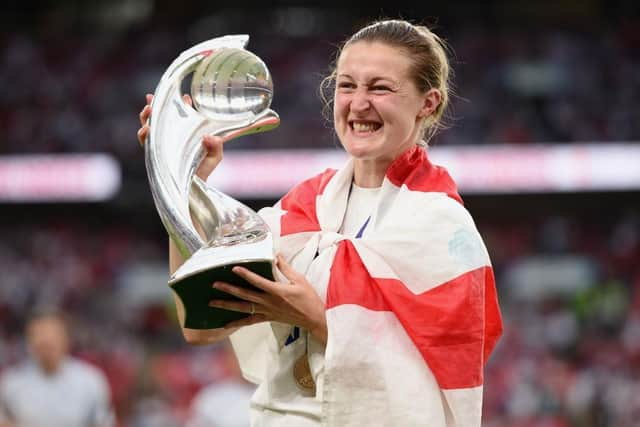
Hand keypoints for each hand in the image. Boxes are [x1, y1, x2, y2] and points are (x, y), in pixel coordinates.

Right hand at [136, 93, 223, 180]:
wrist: (194, 188)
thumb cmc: (203, 169)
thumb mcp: (214, 156)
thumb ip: (216, 146)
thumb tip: (209, 137)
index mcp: (185, 133)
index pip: (181, 115)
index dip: (182, 105)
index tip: (185, 98)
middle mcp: (171, 136)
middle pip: (161, 117)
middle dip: (156, 105)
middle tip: (154, 97)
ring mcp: (162, 144)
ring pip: (150, 126)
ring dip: (147, 116)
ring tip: (149, 109)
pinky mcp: (155, 155)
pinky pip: (145, 143)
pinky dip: (143, 135)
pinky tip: (146, 130)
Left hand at [209, 254, 327, 344]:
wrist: (314, 318)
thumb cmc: (309, 298)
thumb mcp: (299, 280)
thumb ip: (286, 268)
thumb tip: (277, 256)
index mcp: (277, 291)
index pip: (258, 281)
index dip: (246, 274)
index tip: (234, 268)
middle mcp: (269, 302)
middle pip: (245, 295)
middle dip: (229, 289)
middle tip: (215, 284)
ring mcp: (267, 311)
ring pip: (243, 308)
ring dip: (227, 305)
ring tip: (212, 302)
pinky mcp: (267, 318)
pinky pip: (249, 321)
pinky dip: (237, 322)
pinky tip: (225, 324)